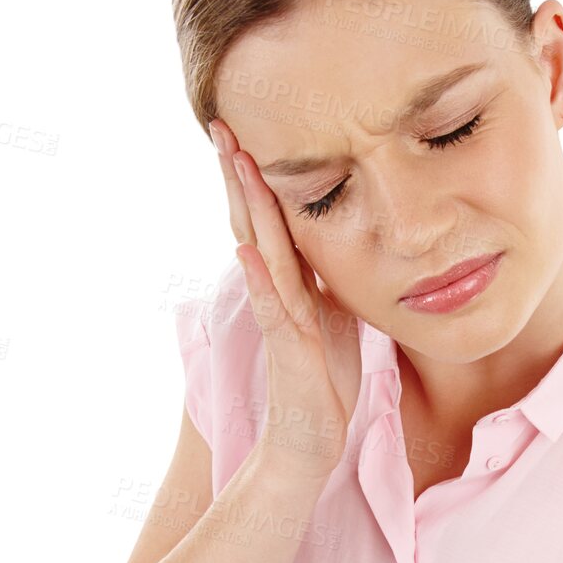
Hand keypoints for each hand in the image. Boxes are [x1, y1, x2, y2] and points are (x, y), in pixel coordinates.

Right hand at [209, 117, 361, 478]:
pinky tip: (246, 251)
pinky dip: (259, 280)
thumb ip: (327, 277)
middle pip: (255, 221)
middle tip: (220, 122)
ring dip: (248, 207)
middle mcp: (277, 291)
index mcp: (291, 280)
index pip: (271, 217)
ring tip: (234, 161)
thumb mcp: (335, 314)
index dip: (259, 175)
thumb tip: (342, 239)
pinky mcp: (286, 348)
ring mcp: (279, 317)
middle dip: (239, 173)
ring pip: (261, 251)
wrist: (309, 439)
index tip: (247, 127)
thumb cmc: (322, 379)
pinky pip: (271, 309)